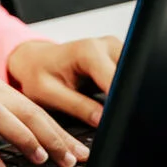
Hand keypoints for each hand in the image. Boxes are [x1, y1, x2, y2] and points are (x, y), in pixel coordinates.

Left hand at [6, 37, 121, 126]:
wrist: (33, 60)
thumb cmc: (36, 73)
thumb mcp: (49, 94)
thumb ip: (78, 106)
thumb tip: (104, 120)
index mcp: (88, 51)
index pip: (117, 80)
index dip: (120, 103)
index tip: (115, 119)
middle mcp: (106, 46)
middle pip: (131, 77)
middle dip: (126, 99)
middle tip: (110, 116)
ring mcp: (115, 50)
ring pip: (134, 77)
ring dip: (126, 95)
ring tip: (108, 108)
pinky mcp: (119, 58)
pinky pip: (130, 77)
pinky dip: (125, 92)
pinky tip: (112, 101)